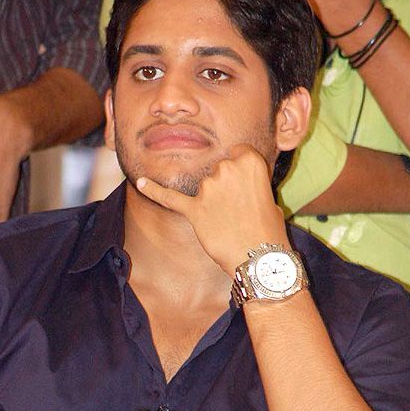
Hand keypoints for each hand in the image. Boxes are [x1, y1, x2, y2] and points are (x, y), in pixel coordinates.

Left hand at [136, 145, 288, 274]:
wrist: (260, 258)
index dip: (238, 171)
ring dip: (210, 202)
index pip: (236, 153)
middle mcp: (227, 168)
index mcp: (250, 161)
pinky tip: (140, 182)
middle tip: (237, 210)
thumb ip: (250, 183)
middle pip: (217, 169)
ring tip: (227, 222)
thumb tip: (236, 187)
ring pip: (202, 186)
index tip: (242, 186)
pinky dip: (153, 190)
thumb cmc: (268, 229)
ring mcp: (208, 189)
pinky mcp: (194, 209)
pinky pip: (168, 197)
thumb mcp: (268, 196)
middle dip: (224, 187)